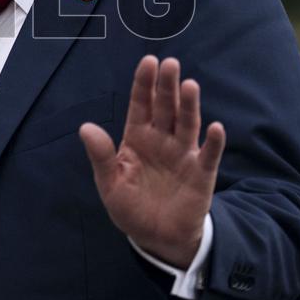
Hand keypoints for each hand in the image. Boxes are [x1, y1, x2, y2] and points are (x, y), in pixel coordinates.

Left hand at [79, 55, 225, 268]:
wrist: (156, 237)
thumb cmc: (130, 206)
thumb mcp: (109, 183)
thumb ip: (101, 156)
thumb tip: (85, 127)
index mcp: (137, 137)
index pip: (141, 105)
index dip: (144, 84)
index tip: (148, 61)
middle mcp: (162, 139)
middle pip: (165, 107)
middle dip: (167, 86)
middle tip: (170, 63)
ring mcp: (183, 154)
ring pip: (187, 123)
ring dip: (189, 105)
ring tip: (189, 85)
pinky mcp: (201, 173)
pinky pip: (208, 154)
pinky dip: (213, 142)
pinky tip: (215, 128)